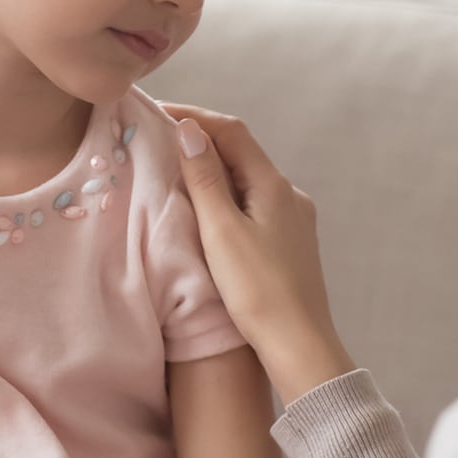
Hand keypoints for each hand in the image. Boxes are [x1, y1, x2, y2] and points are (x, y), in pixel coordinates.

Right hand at [163, 104, 356, 405]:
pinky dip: (228, 196)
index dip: (194, 116)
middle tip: (159, 139)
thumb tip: (190, 130)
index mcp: (273, 185)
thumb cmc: (258, 290)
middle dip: (202, 141)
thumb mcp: (221, 231)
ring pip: (248, 180)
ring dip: (214, 170)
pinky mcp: (290, 243)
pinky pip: (254, 204)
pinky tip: (208, 212)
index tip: (157, 113)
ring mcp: (294, 219)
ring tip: (176, 172)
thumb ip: (205, 179)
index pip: (232, 131)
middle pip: (242, 152)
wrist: (300, 344)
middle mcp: (289, 195)